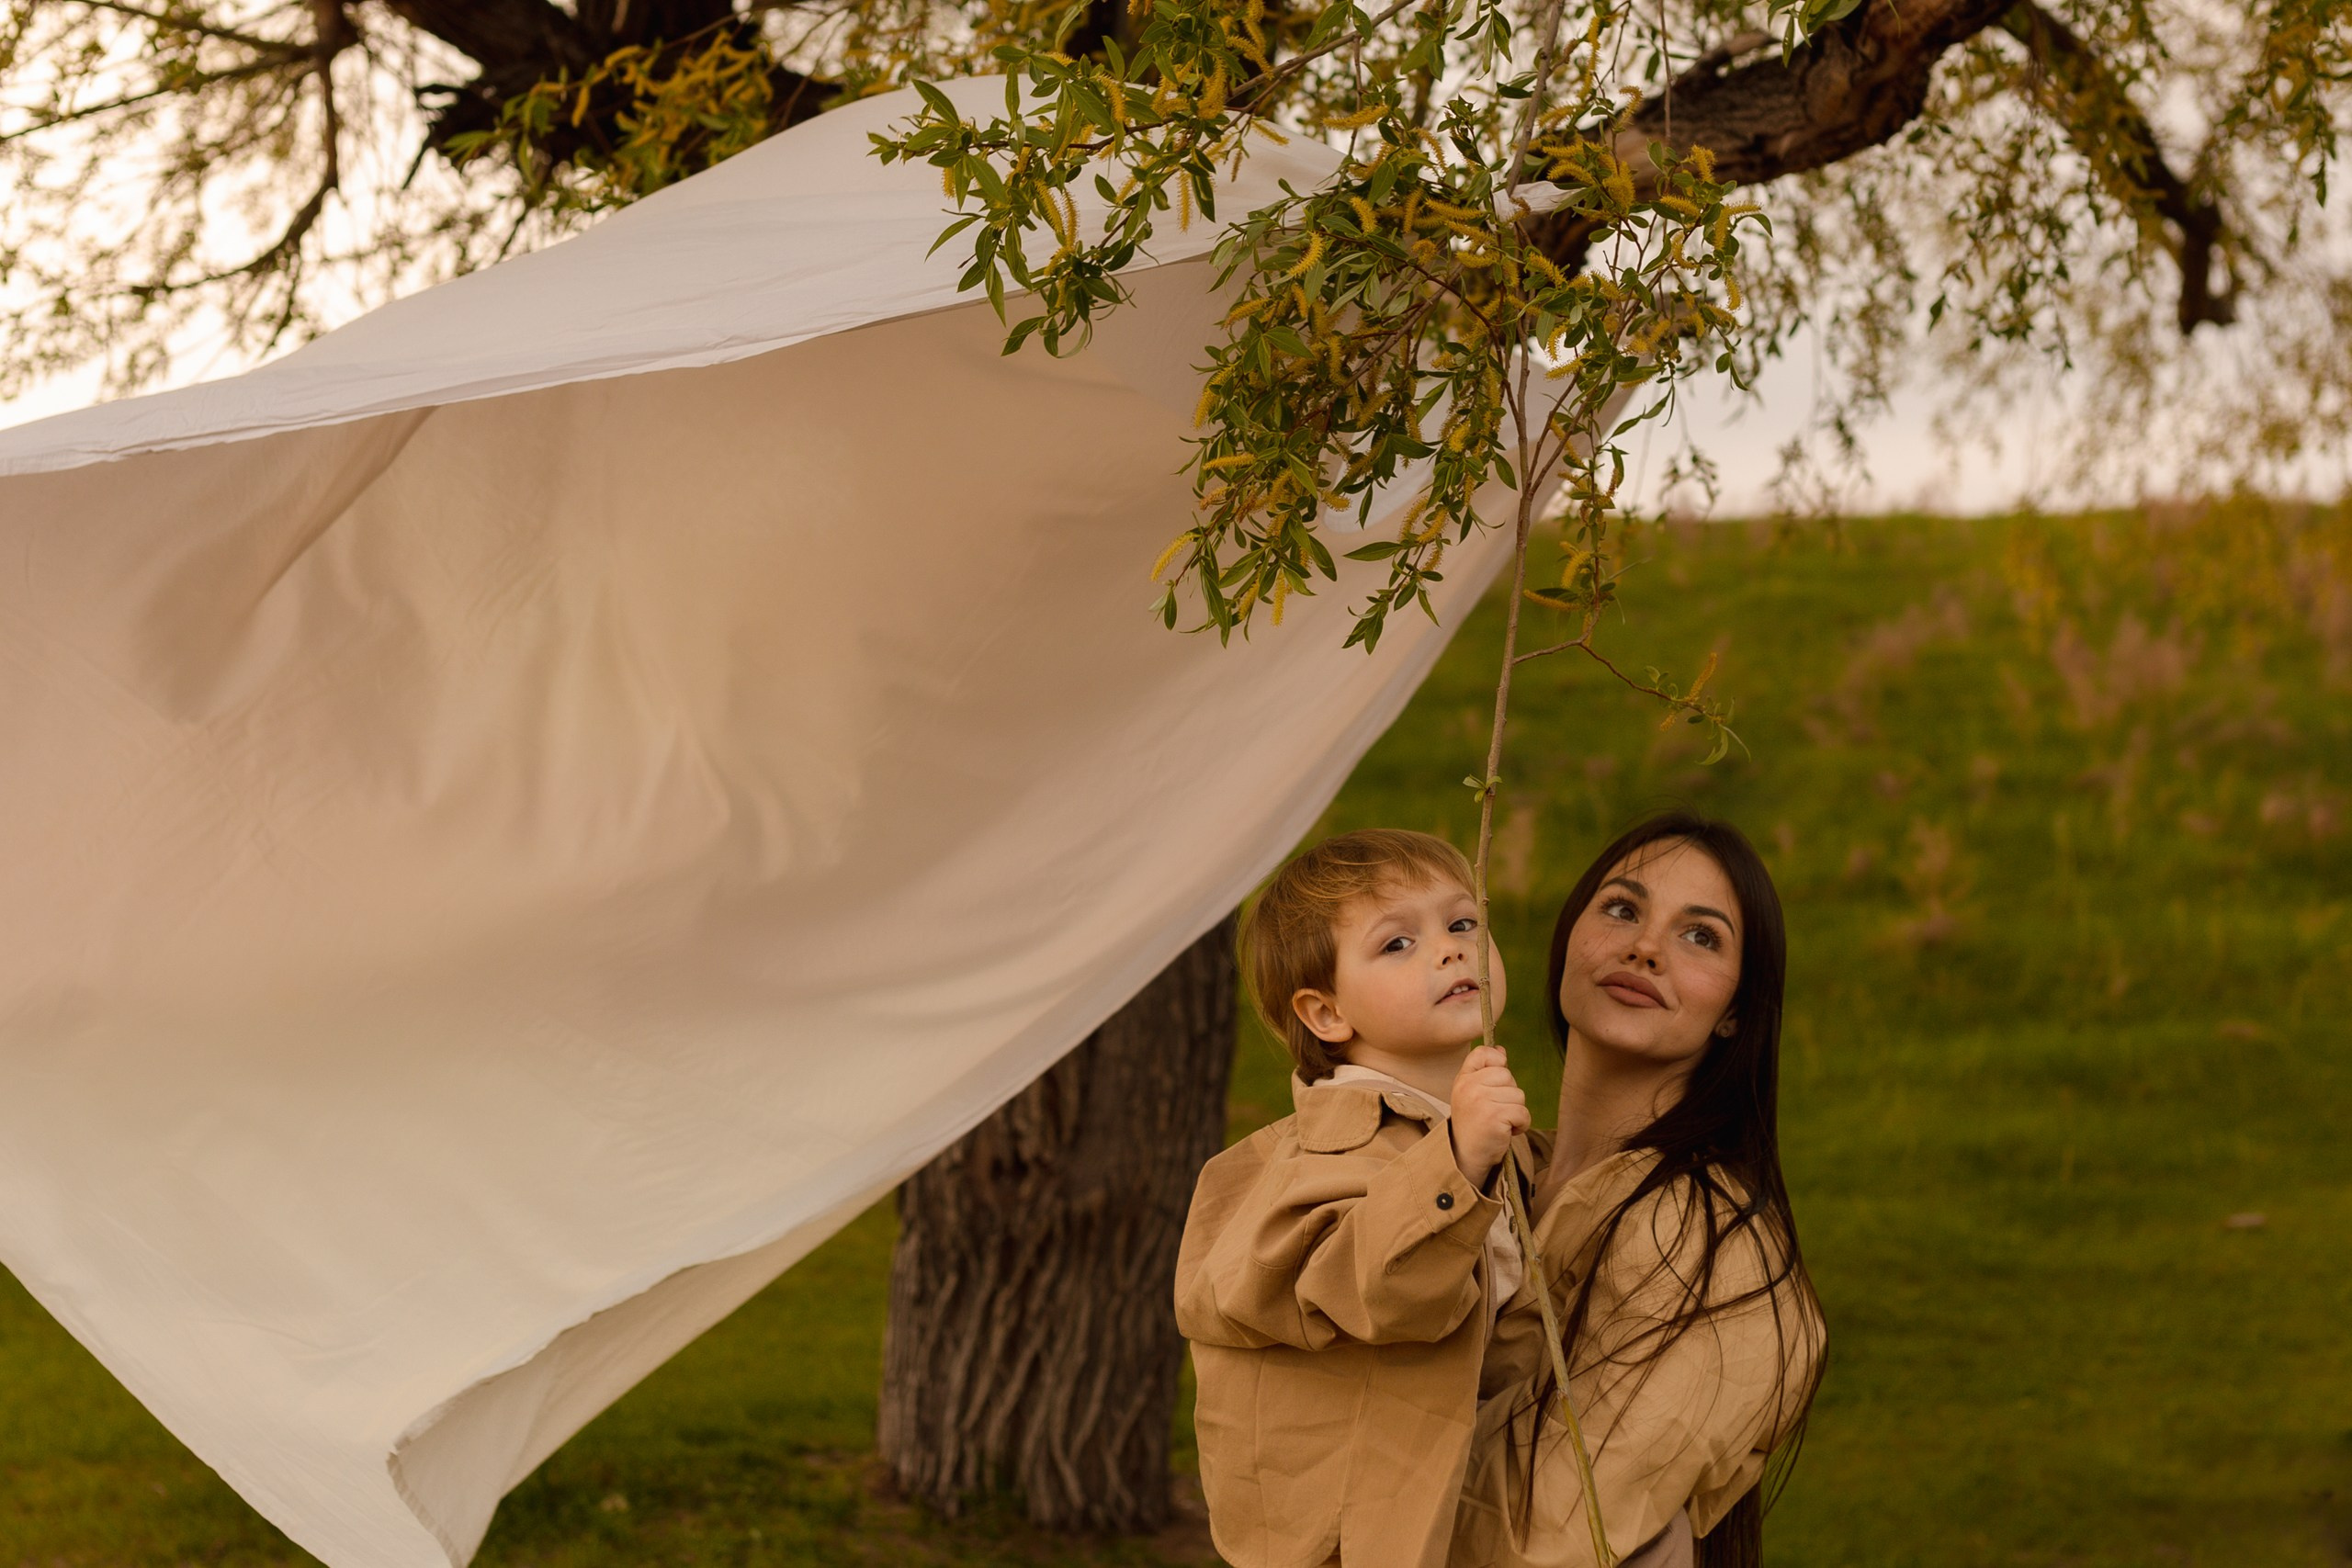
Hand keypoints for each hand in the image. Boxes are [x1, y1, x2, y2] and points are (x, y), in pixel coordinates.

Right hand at [1448, 1045, 1529, 1189]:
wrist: (1466, 1157)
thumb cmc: (1474, 1125)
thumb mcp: (1472, 1094)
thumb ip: (1485, 1071)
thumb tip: (1501, 1050)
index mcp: (1462, 1078)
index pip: (1483, 1053)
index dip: (1497, 1062)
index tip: (1495, 1083)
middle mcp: (1469, 1087)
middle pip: (1507, 1075)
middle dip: (1509, 1094)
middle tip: (1495, 1111)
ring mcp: (1480, 1101)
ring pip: (1518, 1095)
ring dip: (1516, 1112)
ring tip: (1500, 1123)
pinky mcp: (1494, 1116)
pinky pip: (1523, 1112)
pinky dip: (1521, 1125)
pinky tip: (1506, 1132)